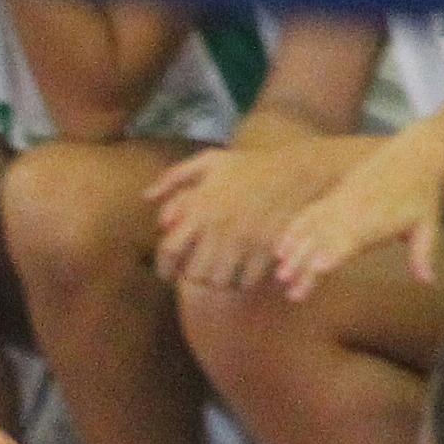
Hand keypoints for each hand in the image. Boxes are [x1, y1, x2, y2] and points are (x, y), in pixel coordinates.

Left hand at [148, 138, 362, 289]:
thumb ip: (174, 177)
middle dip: (191, 277)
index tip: (166, 273)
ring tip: (218, 274)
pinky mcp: (266, 249)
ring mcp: (244, 240)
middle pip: (194, 272)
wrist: (296, 169)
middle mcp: (219, 226)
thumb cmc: (248, 165)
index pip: (170, 250)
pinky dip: (240, 282)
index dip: (164, 267)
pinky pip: (245, 281)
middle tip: (196, 274)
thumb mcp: (210, 161)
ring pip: (218, 281)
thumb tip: (146, 197)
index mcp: (201, 206)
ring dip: (214, 282)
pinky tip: (241, 273)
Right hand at [273, 135, 443, 300]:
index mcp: (376, 221)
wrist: (414, 155)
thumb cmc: (423, 193)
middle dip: (306, 266)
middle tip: (291, 292)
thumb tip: (428, 282)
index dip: (333, 254)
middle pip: (324, 242)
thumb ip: (423, 255)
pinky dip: (293, 230)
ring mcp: (339, 203)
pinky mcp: (333, 197)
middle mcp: (352, 212)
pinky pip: (308, 215)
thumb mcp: (427, 225)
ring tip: (280, 274)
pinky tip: (281, 247)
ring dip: (294, 253)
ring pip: (311, 230)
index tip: (318, 268)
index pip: (350, 241)